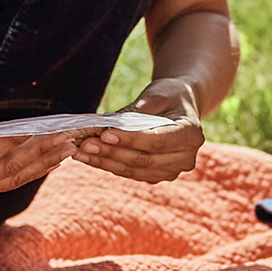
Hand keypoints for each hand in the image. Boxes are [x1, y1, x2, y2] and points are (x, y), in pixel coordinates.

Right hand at [0, 117, 80, 202]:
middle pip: (9, 170)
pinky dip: (30, 172)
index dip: (17, 141)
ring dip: (42, 164)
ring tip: (67, 149)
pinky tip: (48, 161)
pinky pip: (6, 183)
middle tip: (67, 138)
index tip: (40, 129)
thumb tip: (0, 128)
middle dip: (41, 153)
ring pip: (13, 180)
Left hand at [74, 78, 204, 183]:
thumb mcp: (154, 95)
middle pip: (143, 160)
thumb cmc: (168, 95)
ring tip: (80, 152)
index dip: (130, 140)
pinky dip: (109, 164)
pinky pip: (130, 172)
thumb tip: (102, 127)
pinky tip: (88, 157)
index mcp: (191, 134)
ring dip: (105, 162)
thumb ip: (132, 113)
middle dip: (111, 152)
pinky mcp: (157, 175)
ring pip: (134, 170)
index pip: (157, 141)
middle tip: (84, 144)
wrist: (180, 104)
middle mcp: (186, 158)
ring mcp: (172, 170)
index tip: (104, 134)